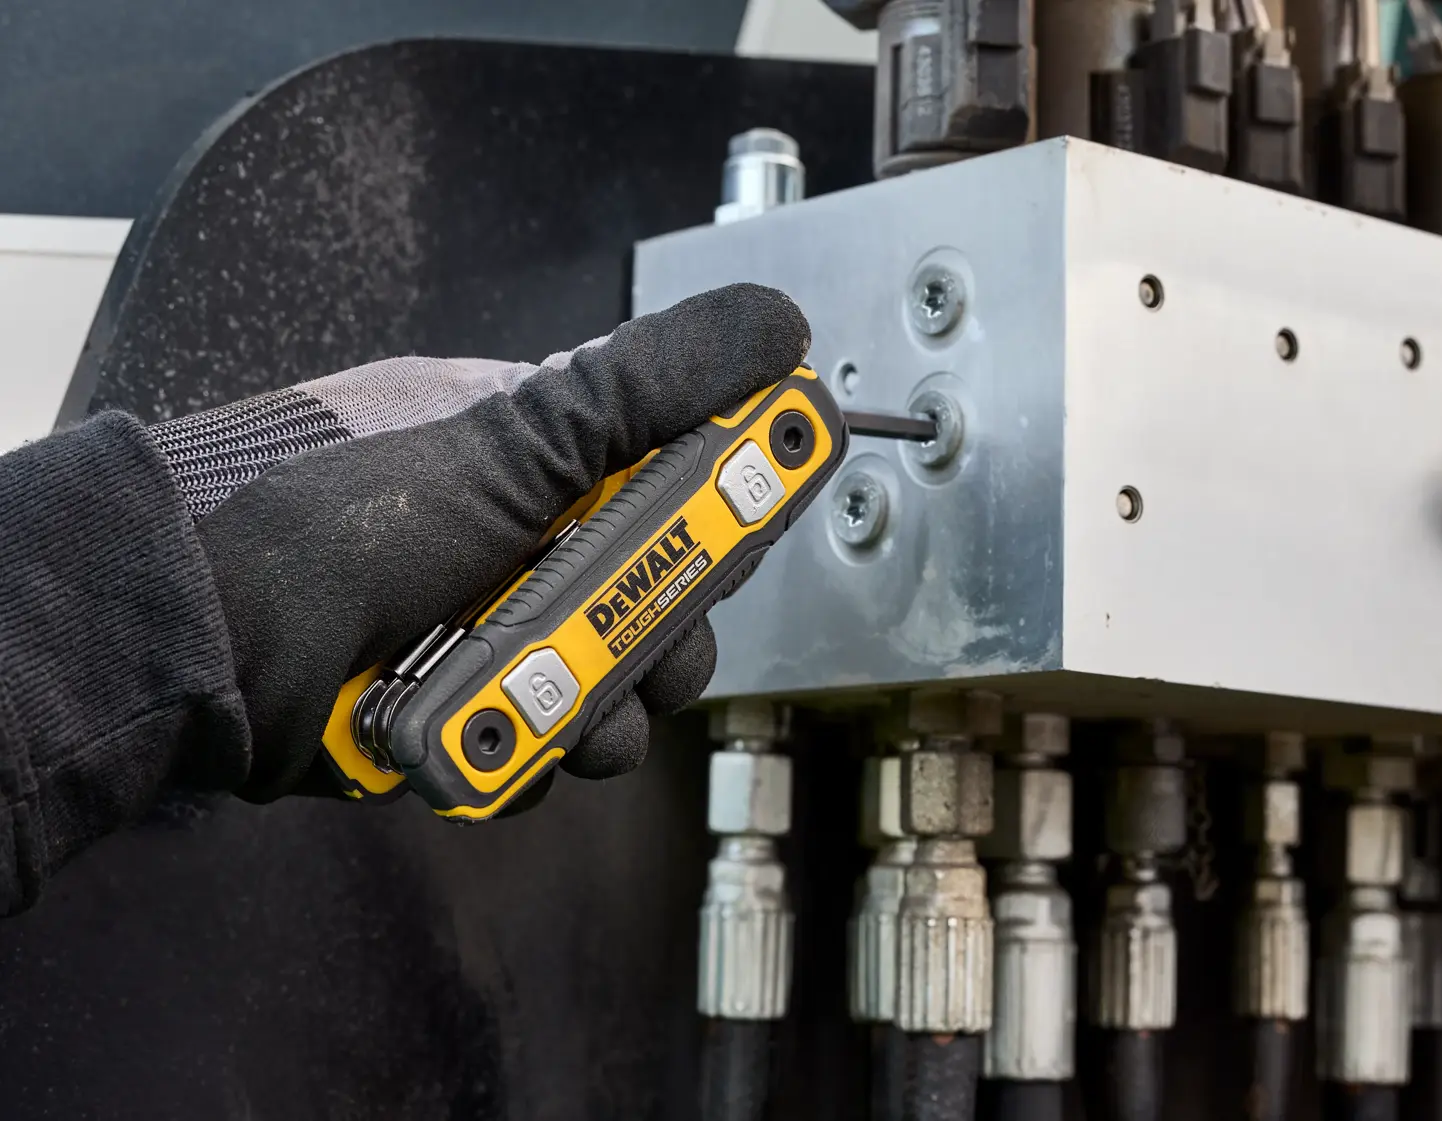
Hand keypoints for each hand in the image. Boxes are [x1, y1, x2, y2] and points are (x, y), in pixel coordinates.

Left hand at [151, 284, 809, 801]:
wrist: (206, 647)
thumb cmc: (338, 521)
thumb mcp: (513, 438)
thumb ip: (648, 386)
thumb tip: (774, 325)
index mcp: (535, 450)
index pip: (675, 478)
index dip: (717, 519)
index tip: (727, 547)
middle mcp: (519, 535)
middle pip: (654, 596)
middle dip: (661, 637)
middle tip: (642, 652)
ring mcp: (486, 623)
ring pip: (606, 680)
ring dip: (604, 708)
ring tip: (565, 709)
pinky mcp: (458, 703)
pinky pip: (543, 738)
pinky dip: (534, 746)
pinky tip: (503, 736)